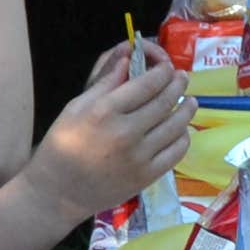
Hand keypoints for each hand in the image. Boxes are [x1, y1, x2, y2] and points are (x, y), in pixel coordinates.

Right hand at [34, 43, 194, 214]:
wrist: (58, 191)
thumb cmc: (62, 144)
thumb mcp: (75, 107)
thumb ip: (104, 83)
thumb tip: (128, 58)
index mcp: (104, 111)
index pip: (147, 84)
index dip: (163, 71)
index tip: (168, 67)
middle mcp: (125, 131)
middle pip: (165, 101)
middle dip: (178, 85)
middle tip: (183, 78)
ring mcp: (139, 156)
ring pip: (175, 126)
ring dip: (187, 109)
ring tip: (190, 101)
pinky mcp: (147, 176)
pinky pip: (176, 152)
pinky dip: (183, 137)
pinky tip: (182, 130)